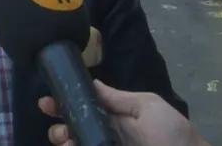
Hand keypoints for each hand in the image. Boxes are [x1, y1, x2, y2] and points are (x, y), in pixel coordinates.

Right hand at [40, 81, 208, 145]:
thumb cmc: (172, 134)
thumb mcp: (148, 107)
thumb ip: (119, 98)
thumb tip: (93, 82)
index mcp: (116, 118)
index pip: (85, 108)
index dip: (64, 102)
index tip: (48, 100)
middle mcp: (107, 136)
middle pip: (73, 128)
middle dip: (58, 122)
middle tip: (53, 118)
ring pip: (74, 144)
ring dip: (62, 138)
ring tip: (64, 137)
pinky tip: (71, 145)